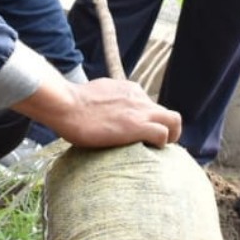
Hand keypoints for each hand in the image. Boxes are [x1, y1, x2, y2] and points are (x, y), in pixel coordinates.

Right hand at [40, 77, 180, 148]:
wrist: (66, 105)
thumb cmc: (71, 104)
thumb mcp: (94, 95)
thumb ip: (105, 101)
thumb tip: (100, 112)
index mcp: (128, 89)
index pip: (149, 105)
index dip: (149, 121)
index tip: (141, 132)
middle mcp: (138, 97)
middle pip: (167, 113)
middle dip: (167, 129)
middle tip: (156, 145)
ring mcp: (140, 111)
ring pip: (174, 121)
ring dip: (171, 136)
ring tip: (159, 149)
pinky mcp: (138, 126)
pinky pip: (163, 135)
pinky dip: (160, 144)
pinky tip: (148, 150)